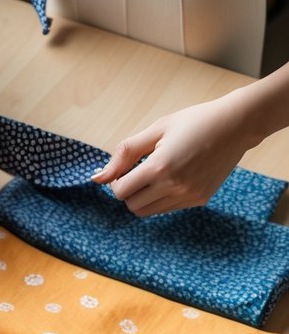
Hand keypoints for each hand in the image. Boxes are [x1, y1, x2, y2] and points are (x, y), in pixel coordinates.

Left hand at [91, 94, 251, 216]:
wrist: (235, 126)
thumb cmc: (192, 122)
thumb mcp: (156, 130)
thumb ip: (124, 153)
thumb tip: (97, 178)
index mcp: (159, 168)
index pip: (120, 191)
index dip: (116, 181)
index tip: (124, 167)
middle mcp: (174, 187)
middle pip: (132, 206)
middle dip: (128, 191)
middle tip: (137, 171)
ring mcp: (189, 196)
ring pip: (150, 211)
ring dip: (143, 197)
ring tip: (154, 173)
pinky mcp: (200, 199)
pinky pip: (169, 208)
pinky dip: (162, 197)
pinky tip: (171, 177)